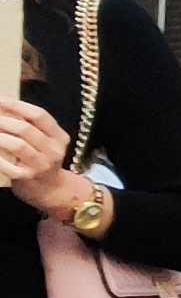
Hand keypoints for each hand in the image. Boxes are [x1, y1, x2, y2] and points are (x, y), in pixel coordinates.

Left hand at [0, 96, 72, 212]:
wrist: (52, 191)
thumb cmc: (43, 162)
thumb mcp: (46, 143)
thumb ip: (32, 128)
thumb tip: (4, 111)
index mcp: (59, 137)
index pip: (39, 115)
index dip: (16, 106)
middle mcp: (53, 150)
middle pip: (25, 129)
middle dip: (2, 120)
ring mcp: (41, 165)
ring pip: (17, 144)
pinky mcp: (27, 178)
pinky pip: (6, 165)